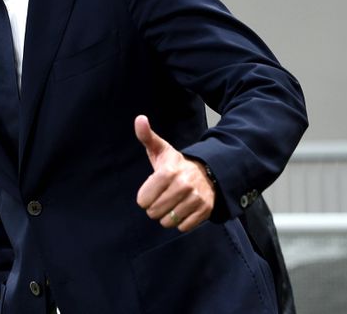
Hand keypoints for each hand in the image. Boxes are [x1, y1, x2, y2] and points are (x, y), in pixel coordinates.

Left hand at [135, 115, 214, 231]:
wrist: (207, 172)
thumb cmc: (176, 164)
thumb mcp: (161, 149)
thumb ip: (147, 136)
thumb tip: (139, 119)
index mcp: (168, 171)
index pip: (143, 200)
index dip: (144, 197)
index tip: (152, 189)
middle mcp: (183, 185)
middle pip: (154, 212)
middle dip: (154, 207)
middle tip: (162, 197)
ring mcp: (196, 198)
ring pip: (168, 221)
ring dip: (167, 216)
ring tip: (172, 203)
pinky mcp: (205, 210)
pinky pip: (183, 227)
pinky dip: (181, 222)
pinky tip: (183, 209)